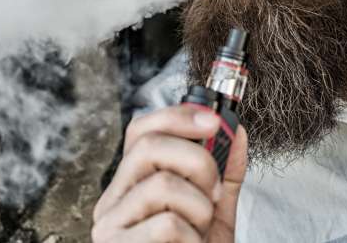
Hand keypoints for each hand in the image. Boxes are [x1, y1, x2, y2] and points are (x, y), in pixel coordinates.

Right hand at [91, 103, 247, 241]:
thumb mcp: (216, 210)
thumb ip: (225, 172)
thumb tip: (235, 131)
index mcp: (132, 182)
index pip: (141, 129)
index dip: (177, 116)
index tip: (213, 121)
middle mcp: (113, 199)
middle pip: (148, 147)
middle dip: (198, 161)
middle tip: (214, 190)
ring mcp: (110, 226)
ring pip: (162, 185)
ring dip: (199, 207)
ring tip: (200, 229)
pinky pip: (166, 224)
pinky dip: (191, 237)